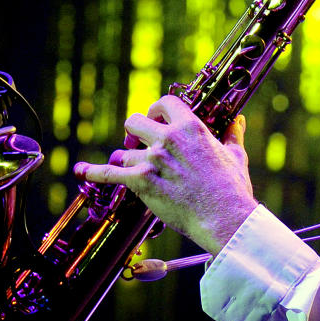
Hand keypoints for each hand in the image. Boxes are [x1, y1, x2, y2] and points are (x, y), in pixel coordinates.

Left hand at [74, 95, 257, 254]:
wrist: (224, 217)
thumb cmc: (232, 188)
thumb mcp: (235, 156)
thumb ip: (232, 135)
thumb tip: (238, 121)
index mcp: (190, 127)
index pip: (164, 103)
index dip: (156, 110)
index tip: (156, 118)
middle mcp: (167, 138)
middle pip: (134, 121)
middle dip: (134, 132)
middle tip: (137, 144)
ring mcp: (152, 160)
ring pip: (124, 152)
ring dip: (127, 162)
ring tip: (133, 171)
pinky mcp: (141, 182)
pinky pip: (109, 173)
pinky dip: (93, 172)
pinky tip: (81, 171)